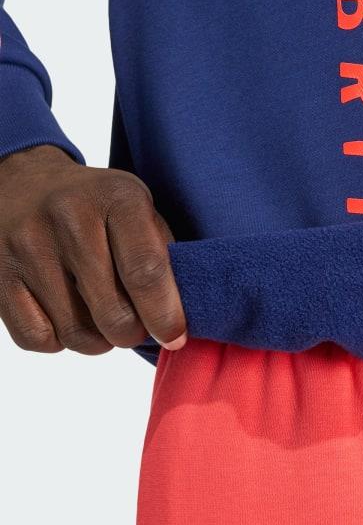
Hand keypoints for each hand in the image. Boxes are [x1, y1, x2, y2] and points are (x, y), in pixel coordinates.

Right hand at [0, 145, 186, 354]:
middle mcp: (70, 218)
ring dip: (98, 342)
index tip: (175, 337)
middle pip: (113, 310)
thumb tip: (178, 315)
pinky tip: (68, 318)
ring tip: (105, 323)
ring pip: (75, 332)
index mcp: (118, 198)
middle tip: (137, 328)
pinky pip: (36, 337)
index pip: (146, 270)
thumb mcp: (138, 210)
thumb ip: (162, 254)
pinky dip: (59, 341)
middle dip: (132, 334)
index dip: (165, 314)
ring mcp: (28, 246)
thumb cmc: (98, 206)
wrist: (23, 182)